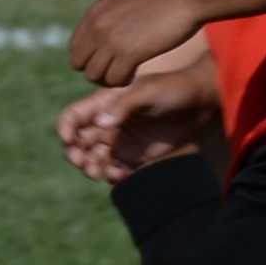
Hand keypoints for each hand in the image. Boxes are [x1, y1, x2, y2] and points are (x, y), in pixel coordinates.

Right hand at [58, 69, 222, 181]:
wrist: (201, 102)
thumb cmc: (173, 89)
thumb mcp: (147, 92)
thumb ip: (123, 106)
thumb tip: (100, 123)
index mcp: (104, 103)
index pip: (73, 117)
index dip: (65, 128)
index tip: (67, 140)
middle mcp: (107, 124)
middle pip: (78, 142)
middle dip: (75, 153)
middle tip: (82, 162)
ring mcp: (120, 141)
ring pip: (94, 159)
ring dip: (90, 167)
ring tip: (96, 173)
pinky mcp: (135, 157)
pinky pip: (115, 170)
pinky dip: (111, 175)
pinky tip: (116, 174)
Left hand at [68, 0, 201, 86]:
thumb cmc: (163, 0)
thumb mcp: (125, 2)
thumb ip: (109, 18)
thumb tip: (102, 31)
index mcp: (95, 13)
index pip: (75, 46)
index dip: (90, 57)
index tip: (108, 59)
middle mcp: (97, 26)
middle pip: (78, 63)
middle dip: (95, 71)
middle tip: (115, 70)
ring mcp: (111, 40)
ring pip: (93, 75)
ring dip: (108, 79)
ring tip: (126, 73)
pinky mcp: (128, 53)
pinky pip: (114, 79)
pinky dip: (123, 81)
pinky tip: (135, 73)